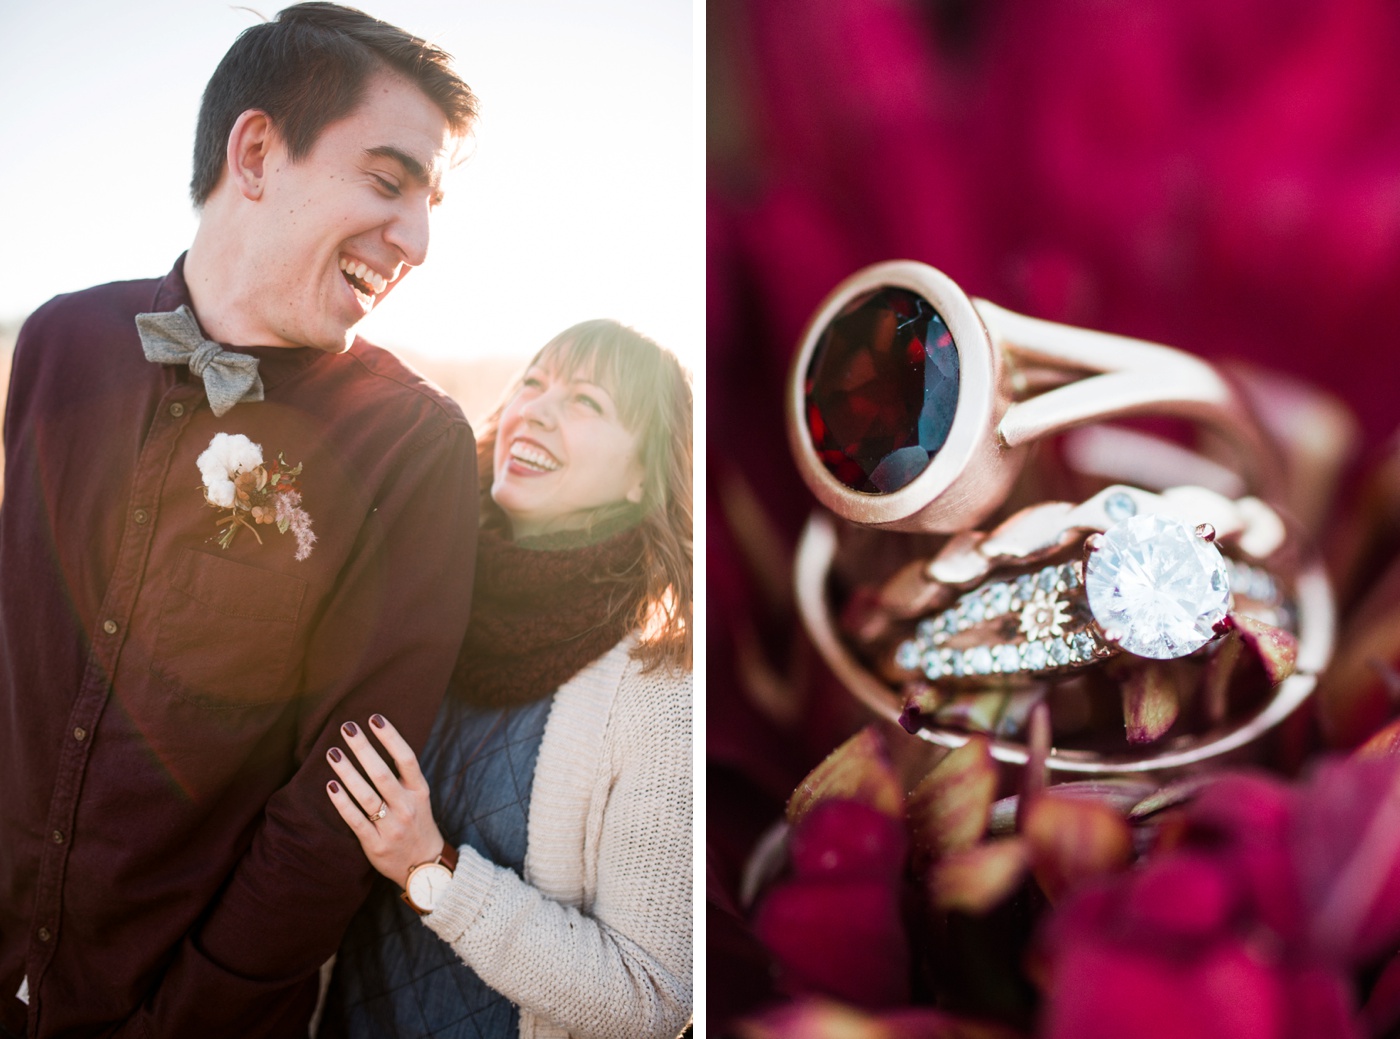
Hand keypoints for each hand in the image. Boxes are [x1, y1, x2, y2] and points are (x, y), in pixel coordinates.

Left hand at [325, 714, 446, 884]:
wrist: (424, 868)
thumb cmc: (417, 825)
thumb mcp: (419, 799)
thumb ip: (402, 777)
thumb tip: (376, 745)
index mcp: (419, 792)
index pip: (406, 758)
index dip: (391, 737)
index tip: (374, 718)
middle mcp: (407, 807)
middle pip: (382, 773)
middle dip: (363, 748)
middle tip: (347, 727)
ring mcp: (392, 827)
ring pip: (366, 795)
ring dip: (347, 772)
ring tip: (333, 752)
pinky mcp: (375, 844)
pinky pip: (355, 820)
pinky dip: (342, 802)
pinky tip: (330, 785)